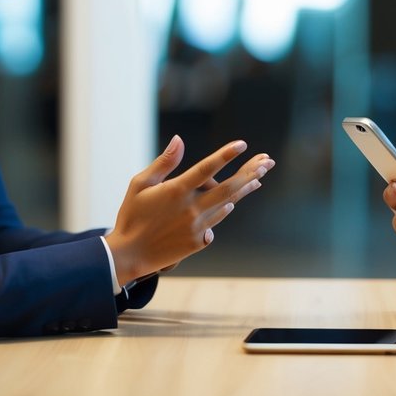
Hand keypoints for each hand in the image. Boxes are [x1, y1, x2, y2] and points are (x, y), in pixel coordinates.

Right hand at [106, 135, 273, 285]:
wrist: (128, 255)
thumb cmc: (131, 215)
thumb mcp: (140, 184)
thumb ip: (163, 162)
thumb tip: (179, 139)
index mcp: (176, 191)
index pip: (206, 168)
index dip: (225, 155)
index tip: (242, 144)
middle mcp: (191, 208)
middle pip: (229, 188)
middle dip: (250, 172)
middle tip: (267, 161)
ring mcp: (196, 226)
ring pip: (227, 203)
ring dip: (244, 189)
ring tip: (259, 178)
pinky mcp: (198, 241)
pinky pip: (216, 220)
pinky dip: (224, 209)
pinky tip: (231, 202)